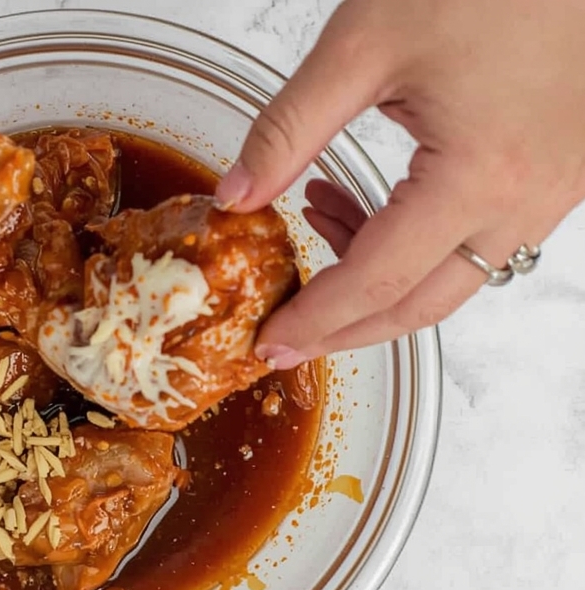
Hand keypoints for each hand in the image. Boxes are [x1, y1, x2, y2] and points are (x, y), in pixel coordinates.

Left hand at [216, 0, 584, 368]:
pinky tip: (369, 201)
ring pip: (453, 277)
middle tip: (288, 333)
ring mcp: (555, 192)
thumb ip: (288, 128)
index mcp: (481, 176)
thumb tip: (237, 195)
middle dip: (345, 327)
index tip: (270, 343)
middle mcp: (528, 200)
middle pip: (421, 304)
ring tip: (314, 224)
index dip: (316, 319)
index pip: (377, 280)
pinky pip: (481, 238)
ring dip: (379, 277)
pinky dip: (418, 241)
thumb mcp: (363, 45)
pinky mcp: (560, 172)